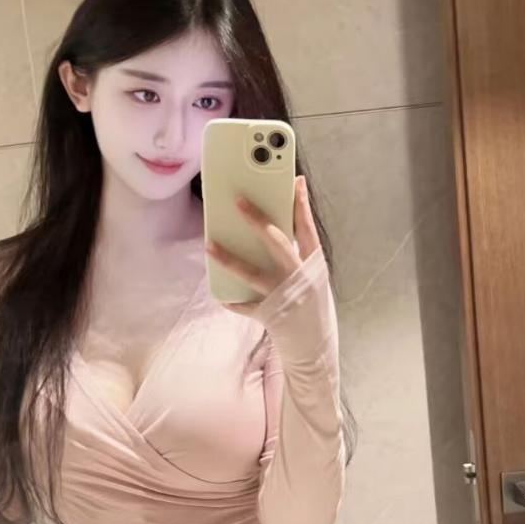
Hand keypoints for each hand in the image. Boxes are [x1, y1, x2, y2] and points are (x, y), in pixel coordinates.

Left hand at [205, 175, 321, 316]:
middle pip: (277, 242)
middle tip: (237, 200)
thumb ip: (300, 247)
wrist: (314, 344)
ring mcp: (284, 295)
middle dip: (257, 220)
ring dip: (229, 258)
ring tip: (209, 245)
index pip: (307, 227)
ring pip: (253, 273)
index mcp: (313, 263)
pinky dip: (232, 300)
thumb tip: (283, 215)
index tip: (293, 179)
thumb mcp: (312, 273)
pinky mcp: (270, 314)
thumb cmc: (309, 300)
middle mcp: (299, 276)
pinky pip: (245, 305)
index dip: (301, 204)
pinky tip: (220, 295)